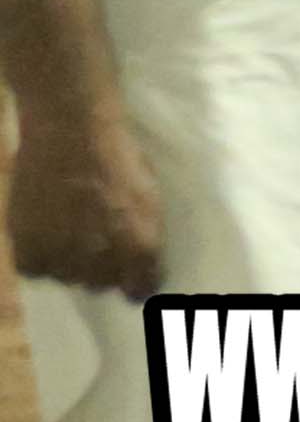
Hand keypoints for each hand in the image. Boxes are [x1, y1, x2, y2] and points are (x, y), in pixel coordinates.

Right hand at [7, 107, 163, 292]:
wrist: (71, 131)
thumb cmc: (117, 157)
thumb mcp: (149, 198)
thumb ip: (145, 237)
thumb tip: (140, 265)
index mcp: (141, 249)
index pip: (138, 290)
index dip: (132, 281)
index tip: (126, 273)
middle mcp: (104, 261)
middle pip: (100, 285)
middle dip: (98, 267)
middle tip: (90, 240)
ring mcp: (63, 257)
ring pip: (66, 278)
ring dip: (66, 261)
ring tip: (64, 230)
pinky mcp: (28, 248)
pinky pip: (34, 270)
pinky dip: (37, 256)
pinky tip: (43, 232)